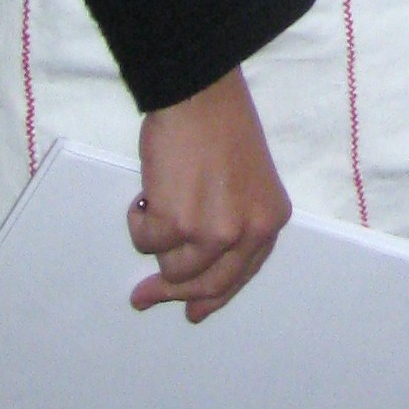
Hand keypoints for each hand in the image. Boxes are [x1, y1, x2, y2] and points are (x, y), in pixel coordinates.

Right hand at [129, 68, 291, 321]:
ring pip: (171, 268)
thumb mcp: (249, 182)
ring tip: (158, 200)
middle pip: (204, 285)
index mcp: (269, 221)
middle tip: (144, 296)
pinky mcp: (174, 223)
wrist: (201, 96)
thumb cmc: (222, 127)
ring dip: (157, 239)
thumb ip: (234, 225)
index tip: (192, 312)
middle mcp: (245, 233)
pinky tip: (148, 191)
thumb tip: (197, 273)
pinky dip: (139, 219)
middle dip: (171, 293)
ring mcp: (210, 232)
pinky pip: (145, 242)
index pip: (240, 276)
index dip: (214, 296)